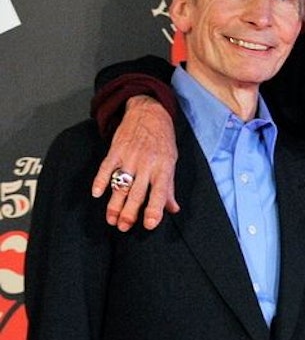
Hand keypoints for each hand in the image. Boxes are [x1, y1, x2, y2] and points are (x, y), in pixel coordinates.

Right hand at [90, 96, 179, 230]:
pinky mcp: (116, 150)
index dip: (155, 209)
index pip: (160, 192)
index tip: (149, 225)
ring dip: (114, 204)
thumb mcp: (171, 161)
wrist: (149, 113)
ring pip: (120, 185)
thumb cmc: (162, 140)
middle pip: (137, 193)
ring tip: (111, 219)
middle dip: (129, 212)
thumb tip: (173, 209)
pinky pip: (106, 168)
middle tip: (123, 227)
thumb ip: (169, 187)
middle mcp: (147, 164)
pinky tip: (96, 194)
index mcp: (163, 168)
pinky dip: (100, 181)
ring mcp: (130, 157)